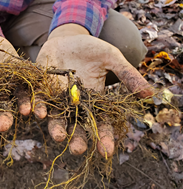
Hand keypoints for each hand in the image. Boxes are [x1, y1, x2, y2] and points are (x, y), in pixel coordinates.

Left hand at [36, 24, 153, 156]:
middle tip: (78, 150)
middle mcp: (74, 104)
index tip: (106, 150)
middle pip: (77, 126)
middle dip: (78, 139)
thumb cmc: (91, 49)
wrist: (66, 38)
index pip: (101, 122)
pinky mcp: (42, 89)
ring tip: (59, 137)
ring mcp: (57, 98)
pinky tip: (38, 113)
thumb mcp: (111, 58)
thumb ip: (127, 75)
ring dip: (57, 128)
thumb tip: (149, 94)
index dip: (104, 136)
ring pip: (56, 118)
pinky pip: (40, 100)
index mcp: (94, 100)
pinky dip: (39, 107)